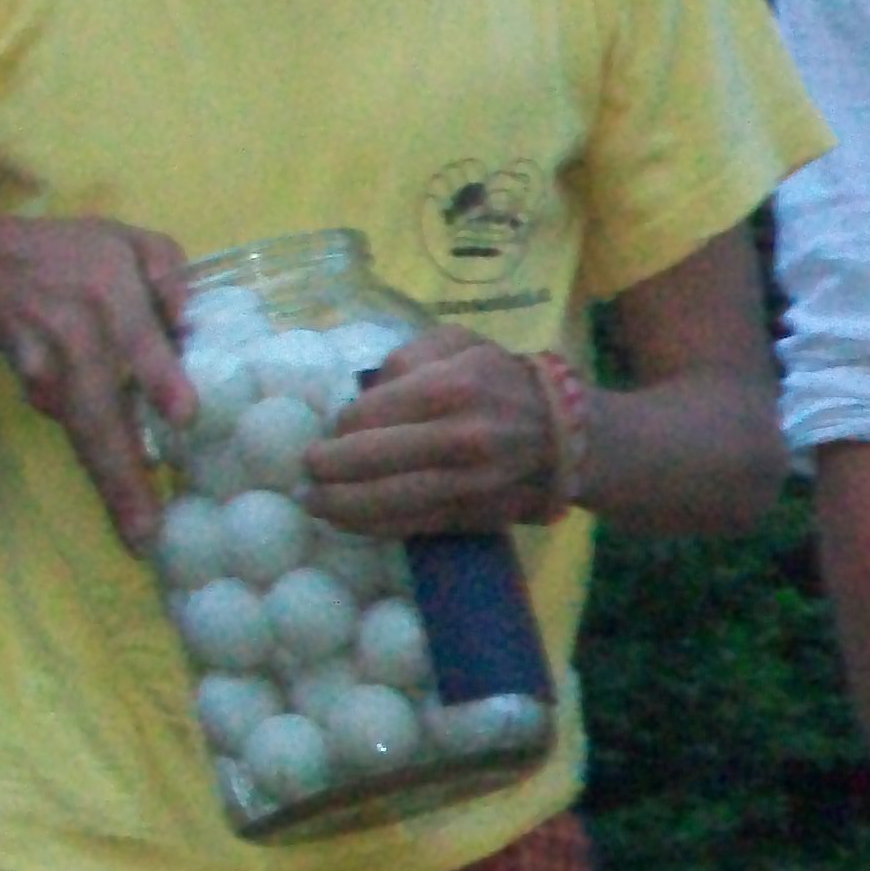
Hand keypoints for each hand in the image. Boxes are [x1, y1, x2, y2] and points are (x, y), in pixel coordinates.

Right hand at [0, 215, 191, 550]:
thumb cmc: (78, 254)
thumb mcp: (132, 242)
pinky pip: (70, 429)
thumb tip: (195, 324)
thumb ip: (170, 275)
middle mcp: (75, 335)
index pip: (137, 336)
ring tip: (138, 535)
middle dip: (122, 473)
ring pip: (81, 434)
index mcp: (109, 291)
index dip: (158, 375)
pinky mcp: (33, 391)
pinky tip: (123, 500)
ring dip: (109, 485)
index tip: (184, 417)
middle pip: (99, 410)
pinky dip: (97, 464)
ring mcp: (47, 370)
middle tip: (147, 530)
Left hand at [302, 327, 559, 534]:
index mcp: (450, 387)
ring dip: (339, 506)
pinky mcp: (471, 516)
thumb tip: (362, 396)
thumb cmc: (500, 379)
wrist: (564, 434)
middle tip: (304, 472)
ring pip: (386, 501)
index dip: (340, 427)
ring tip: (312, 503)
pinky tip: (345, 522)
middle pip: (370, 460)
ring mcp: (466, 483)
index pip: (370, 413)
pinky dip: (371, 527)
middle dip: (326, 469)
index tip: (329, 431)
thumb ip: (406, 358)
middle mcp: (458, 437)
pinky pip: (410, 526)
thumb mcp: (459, 343)